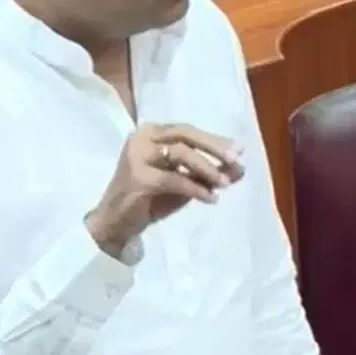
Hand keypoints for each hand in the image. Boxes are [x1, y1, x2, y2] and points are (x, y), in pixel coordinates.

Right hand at [86, 123, 244, 256]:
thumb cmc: (147, 201)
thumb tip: (240, 169)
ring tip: (224, 184)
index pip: (187, 130)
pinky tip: (211, 198)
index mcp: (150, 133)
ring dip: (207, 168)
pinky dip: (196, 188)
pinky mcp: (138, 177)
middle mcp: (141, 138)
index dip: (214, 139)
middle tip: (236, 160)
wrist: (114, 224)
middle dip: (214, 147)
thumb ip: (207, 174)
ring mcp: (137, 156)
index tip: (239, 150)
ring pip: (180, 153)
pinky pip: (175, 179)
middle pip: (184, 134)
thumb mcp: (183, 184)